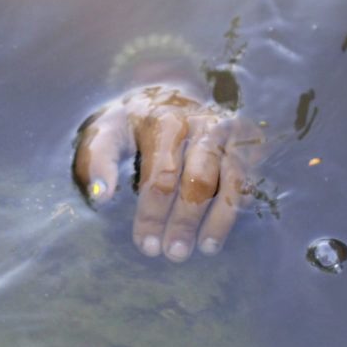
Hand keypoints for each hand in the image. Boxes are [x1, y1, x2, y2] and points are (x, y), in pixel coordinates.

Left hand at [74, 84, 263, 261]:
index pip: (161, 175)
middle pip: (198, 180)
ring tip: (205, 249)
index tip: (145, 246)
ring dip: (220, 219)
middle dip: (185, 221)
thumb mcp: (105, 131)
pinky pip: (248, 180)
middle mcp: (204, 125)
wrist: (171, 92)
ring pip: (232, 181)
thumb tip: (100, 196)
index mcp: (166, 121)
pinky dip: (238, 209)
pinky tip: (220, 233)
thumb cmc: (133, 124)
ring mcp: (230, 134)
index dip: (153, 214)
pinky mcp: (248, 143)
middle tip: (174, 254)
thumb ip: (97, 160)